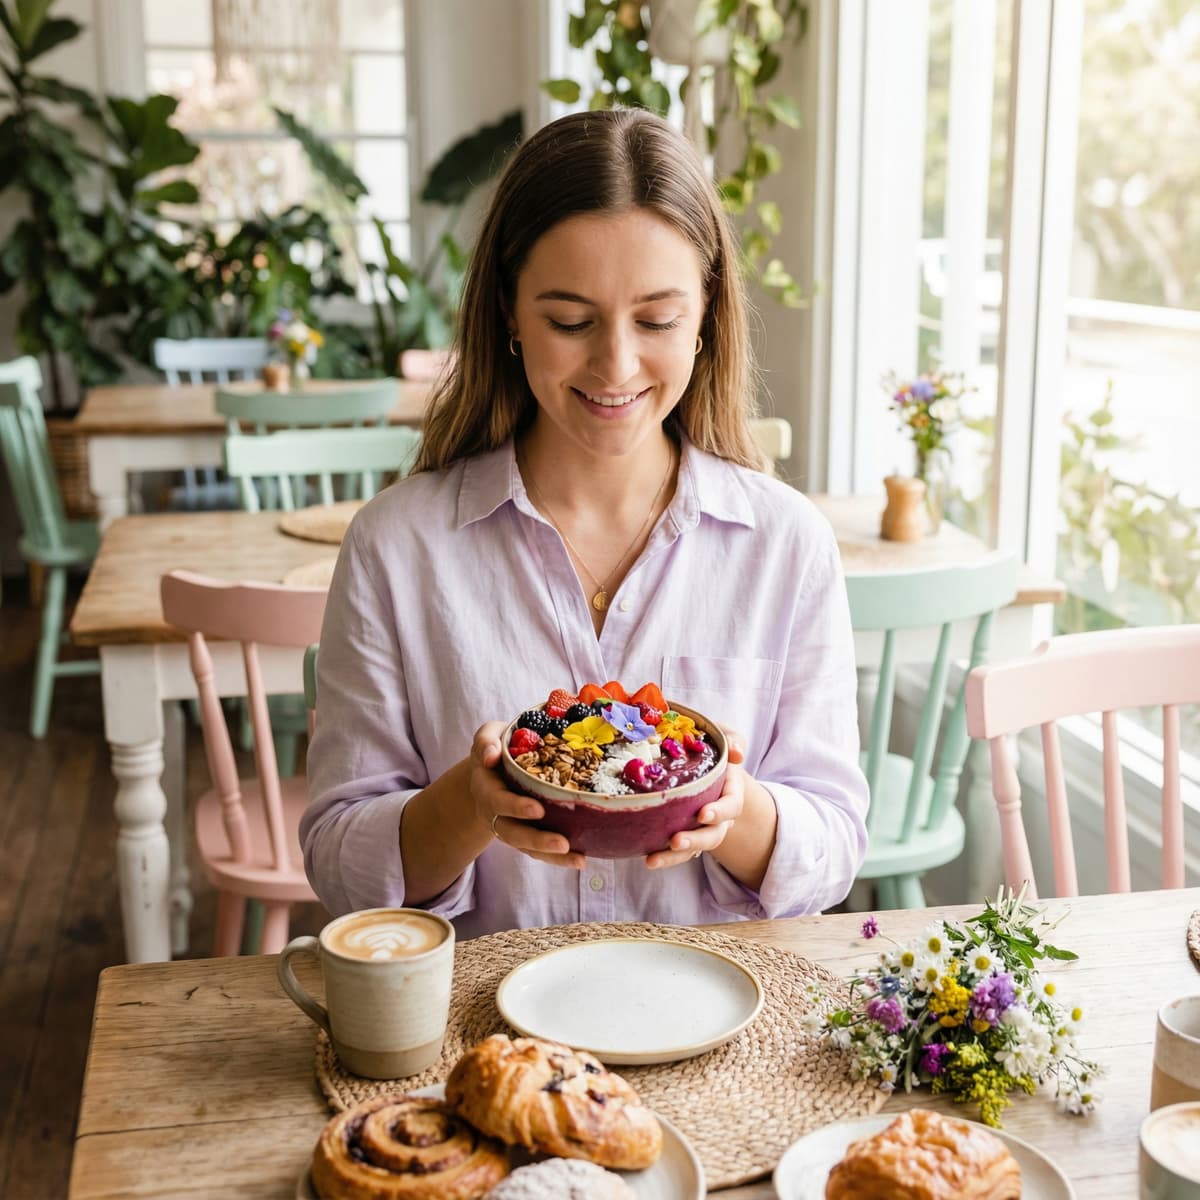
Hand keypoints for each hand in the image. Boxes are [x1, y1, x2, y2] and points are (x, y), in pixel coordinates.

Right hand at [469, 722, 583, 869]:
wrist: (491, 767)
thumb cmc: (496, 746)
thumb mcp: (488, 735)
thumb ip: (486, 741)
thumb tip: (491, 756)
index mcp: (486, 788)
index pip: (498, 801)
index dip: (515, 807)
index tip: (538, 810)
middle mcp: (495, 813)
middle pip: (512, 833)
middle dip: (537, 840)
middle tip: (562, 842)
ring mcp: (510, 826)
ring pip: (527, 847)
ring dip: (551, 855)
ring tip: (578, 859)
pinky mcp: (525, 834)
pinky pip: (539, 850)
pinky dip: (558, 858)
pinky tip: (581, 859)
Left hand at [645, 728, 745, 869]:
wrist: (702, 764)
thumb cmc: (713, 748)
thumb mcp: (723, 737)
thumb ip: (732, 740)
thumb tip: (736, 753)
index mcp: (730, 793)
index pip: (732, 806)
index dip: (719, 812)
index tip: (702, 814)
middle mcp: (718, 816)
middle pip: (713, 835)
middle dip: (695, 840)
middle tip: (675, 841)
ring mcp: (700, 828)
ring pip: (692, 849)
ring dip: (673, 857)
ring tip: (652, 860)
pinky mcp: (681, 833)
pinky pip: (675, 851)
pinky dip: (662, 856)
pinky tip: (645, 857)